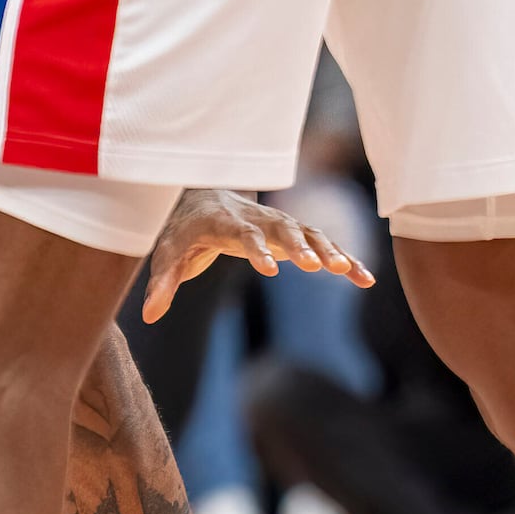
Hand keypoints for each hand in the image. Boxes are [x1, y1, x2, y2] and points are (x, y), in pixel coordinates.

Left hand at [139, 190, 369, 323]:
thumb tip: (149, 316)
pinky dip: (343, 257)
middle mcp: (257, 218)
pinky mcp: (293, 233)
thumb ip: (162, 284)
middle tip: (318, 267)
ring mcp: (278, 223)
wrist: (203, 197)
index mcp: (225, 222)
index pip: (244, 234)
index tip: (272, 267)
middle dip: (302, 246)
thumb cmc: (183, 230)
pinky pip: (322, 243)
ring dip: (331, 251)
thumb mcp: (166, 255)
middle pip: (284, 229)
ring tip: (354, 274)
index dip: (258, 248)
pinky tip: (365, 278)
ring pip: (310, 233)